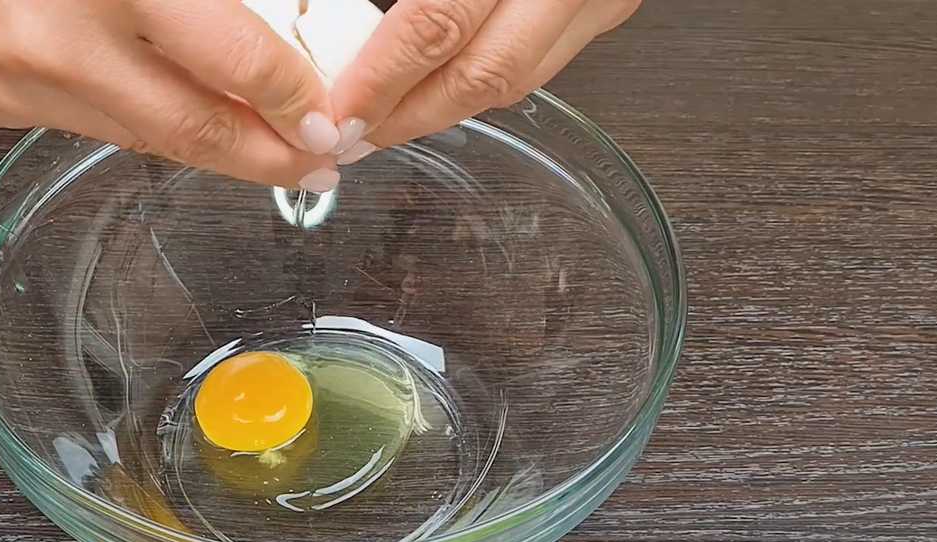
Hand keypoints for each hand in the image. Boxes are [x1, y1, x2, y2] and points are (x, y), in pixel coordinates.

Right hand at [0, 0, 343, 190]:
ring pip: (145, 137)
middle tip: (322, 168)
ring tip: (268, 149)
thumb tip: (282, 19)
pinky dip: (150, 120)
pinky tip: (186, 115)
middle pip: (195, 131)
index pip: (237, 63)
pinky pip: (93, 123)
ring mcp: (15, 84)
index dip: (297, 101)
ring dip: (214, 148)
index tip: (330, 119)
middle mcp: (58, 45)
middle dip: (269, 161)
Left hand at [329, 0, 641, 159]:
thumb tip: (328, 21)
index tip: (340, 111)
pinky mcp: (608, 4)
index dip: (383, 79)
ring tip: (389, 117)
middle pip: (484, 74)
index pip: (438, 26)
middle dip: (412, 117)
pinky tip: (439, 83)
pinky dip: (483, 77)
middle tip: (358, 134)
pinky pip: (539, 60)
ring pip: (517, 79)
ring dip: (447, 106)